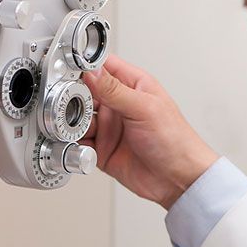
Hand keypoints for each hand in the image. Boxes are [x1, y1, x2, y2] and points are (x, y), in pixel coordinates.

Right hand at [83, 55, 218, 208]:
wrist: (178, 179)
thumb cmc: (175, 141)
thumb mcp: (144, 108)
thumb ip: (114, 90)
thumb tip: (91, 72)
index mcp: (132, 86)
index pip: (102, 67)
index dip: (84, 66)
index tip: (68, 70)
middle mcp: (119, 105)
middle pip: (84, 92)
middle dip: (74, 98)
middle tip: (70, 105)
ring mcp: (110, 127)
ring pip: (79, 119)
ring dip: (73, 123)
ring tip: (77, 128)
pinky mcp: (102, 149)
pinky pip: (80, 143)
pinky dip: (75, 144)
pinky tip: (81, 145)